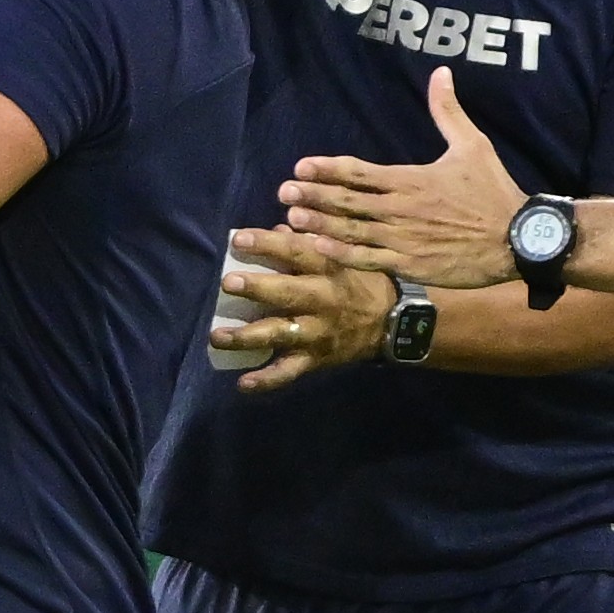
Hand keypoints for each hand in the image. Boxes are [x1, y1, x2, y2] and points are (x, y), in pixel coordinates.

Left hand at [215, 232, 396, 389]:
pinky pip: (290, 372)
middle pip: (288, 294)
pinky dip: (267, 380)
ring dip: (247, 337)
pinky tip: (242, 384)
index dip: (268, 244)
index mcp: (328, 269)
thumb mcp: (344, 255)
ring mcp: (318, 333)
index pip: (296, 252)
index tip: (238, 238)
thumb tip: (277, 227)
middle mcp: (322, 301)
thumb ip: (310, 242)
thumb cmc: (363, 281)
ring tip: (217, 336)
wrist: (396, 323)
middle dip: (257, 289)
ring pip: (281, 334)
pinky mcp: (317, 358)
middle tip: (227, 283)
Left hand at [280, 68, 525, 287]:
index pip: (359, 172)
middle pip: (348, 201)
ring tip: (291, 218)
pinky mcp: (412, 264)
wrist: (520, 240)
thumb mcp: (473, 146)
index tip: (300, 167)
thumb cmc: (494, 192)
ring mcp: (404, 239)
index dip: (327, 169)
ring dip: (320, 224)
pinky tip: (319, 249)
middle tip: (283, 191)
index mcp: (411, 179)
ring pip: (352, 231)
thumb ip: (448, 112)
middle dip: (313, 196)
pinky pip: (370, 259)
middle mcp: (402, 208)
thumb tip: (440, 73)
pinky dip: (342, 254)